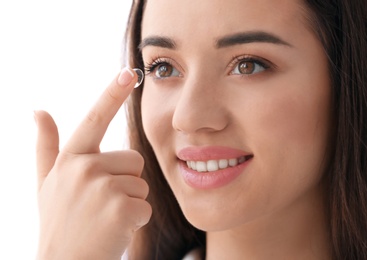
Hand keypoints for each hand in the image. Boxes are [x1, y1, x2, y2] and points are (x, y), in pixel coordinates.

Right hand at [35, 68, 151, 259]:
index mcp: (71, 159)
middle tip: (102, 204)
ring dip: (129, 201)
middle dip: (125, 181)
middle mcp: (84, 168)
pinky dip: (135, 220)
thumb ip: (45, 146)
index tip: (127, 71)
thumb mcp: (47, 183)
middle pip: (133, 160)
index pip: (93, 120)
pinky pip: (145, 205)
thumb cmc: (60, 222)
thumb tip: (38, 109)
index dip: (111, 94)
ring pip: (141, 183)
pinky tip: (114, 230)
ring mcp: (102, 187)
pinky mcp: (121, 208)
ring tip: (106, 217)